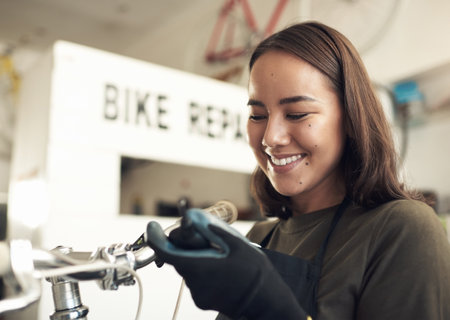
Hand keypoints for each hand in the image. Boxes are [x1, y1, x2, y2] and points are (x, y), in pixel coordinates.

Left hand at [146, 209, 307, 319]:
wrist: (267, 303)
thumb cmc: (254, 272)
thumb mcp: (236, 244)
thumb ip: (212, 230)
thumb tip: (191, 218)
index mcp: (200, 267)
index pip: (165, 252)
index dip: (154, 238)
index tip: (152, 226)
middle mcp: (194, 283)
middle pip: (177, 258)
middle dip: (182, 244)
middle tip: (199, 235)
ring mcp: (197, 295)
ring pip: (186, 268)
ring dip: (194, 257)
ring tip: (217, 254)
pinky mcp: (202, 301)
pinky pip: (194, 279)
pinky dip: (200, 268)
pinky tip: (219, 267)